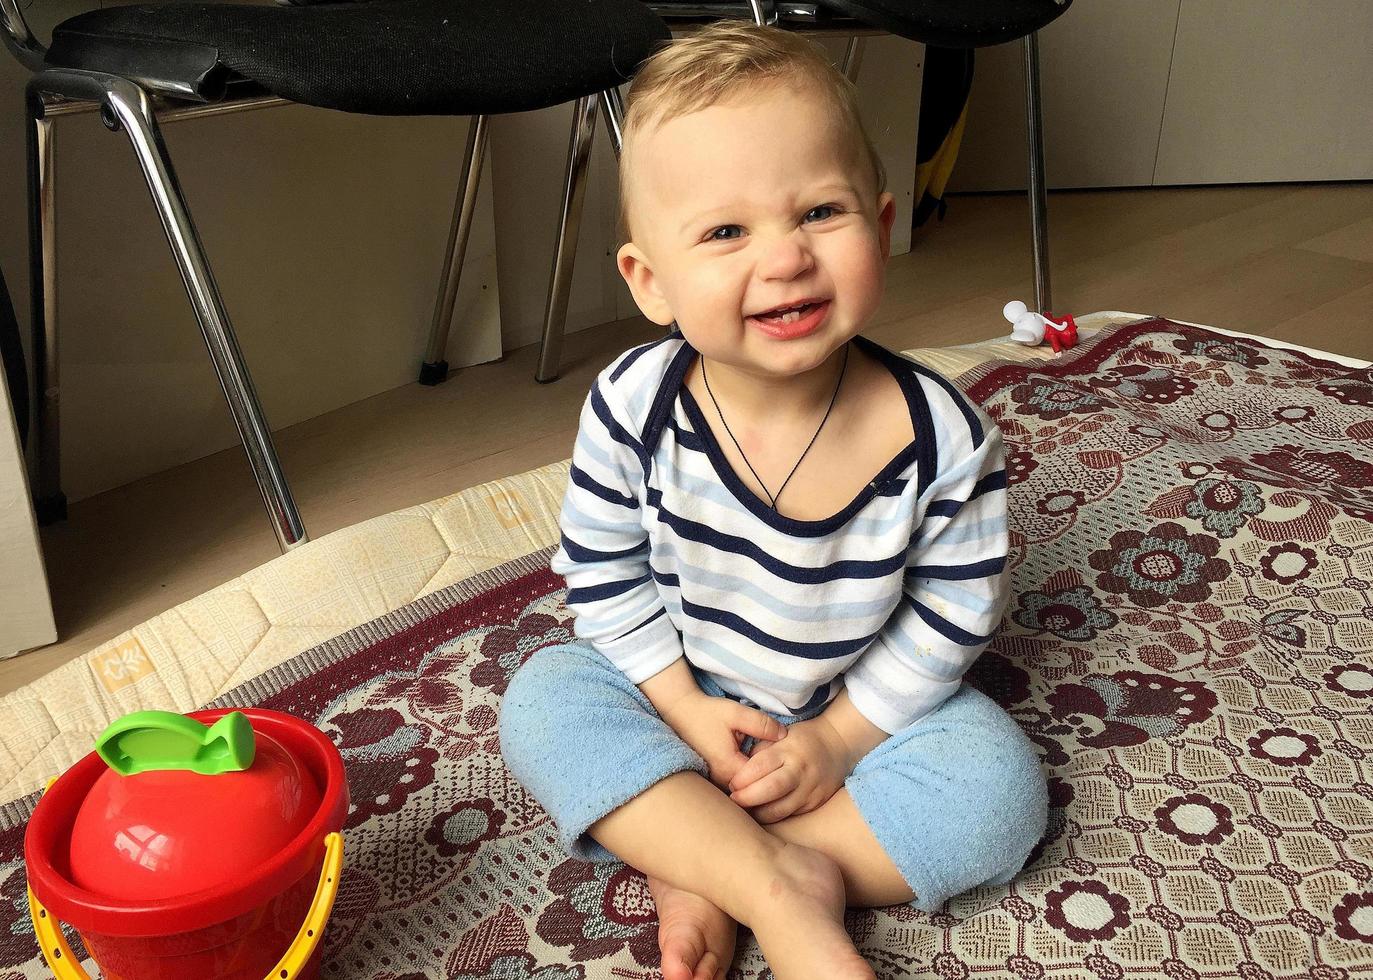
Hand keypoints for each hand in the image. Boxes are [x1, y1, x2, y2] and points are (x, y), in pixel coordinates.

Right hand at [657, 689, 786, 791]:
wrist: (681, 712)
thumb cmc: (708, 712)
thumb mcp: (737, 712)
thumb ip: (762, 724)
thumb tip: (784, 736)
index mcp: (728, 766)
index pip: (761, 780)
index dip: (775, 768)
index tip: (781, 755)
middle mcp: (720, 779)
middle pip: (753, 789)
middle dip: (767, 776)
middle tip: (778, 761)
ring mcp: (715, 781)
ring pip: (744, 790)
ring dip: (756, 779)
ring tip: (766, 763)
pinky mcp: (712, 778)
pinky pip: (735, 785)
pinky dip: (745, 778)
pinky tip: (752, 763)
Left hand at [726, 716, 854, 823]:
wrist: (837, 744)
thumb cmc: (801, 738)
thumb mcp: (779, 735)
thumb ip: (760, 751)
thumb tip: (738, 771)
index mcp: (789, 750)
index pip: (760, 765)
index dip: (742, 778)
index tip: (731, 784)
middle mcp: (801, 770)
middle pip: (770, 789)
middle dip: (747, 798)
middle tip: (734, 800)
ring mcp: (810, 788)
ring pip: (780, 809)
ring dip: (758, 812)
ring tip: (745, 809)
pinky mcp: (815, 802)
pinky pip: (790, 814)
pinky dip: (773, 816)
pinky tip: (762, 812)